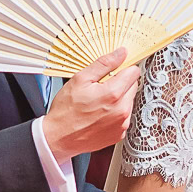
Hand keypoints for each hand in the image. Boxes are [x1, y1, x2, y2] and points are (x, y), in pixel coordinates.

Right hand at [43, 49, 139, 163]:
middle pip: (133, 86)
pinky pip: (124, 116)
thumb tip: (121, 53)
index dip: (123, 68)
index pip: (134, 72)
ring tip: (98, 102)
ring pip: (129, 101)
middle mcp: (122, 110)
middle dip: (120, 83)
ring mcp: (122, 124)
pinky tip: (100, 114)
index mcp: (113, 94)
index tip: (114, 70)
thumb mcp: (80, 79)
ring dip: (118, 99)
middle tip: (100, 87)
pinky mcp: (120, 134)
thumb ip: (104, 64)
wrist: (59, 138)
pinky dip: (115, 113)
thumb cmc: (66, 111)